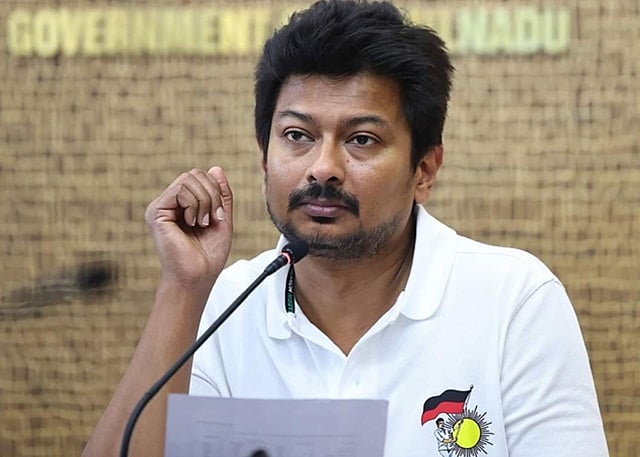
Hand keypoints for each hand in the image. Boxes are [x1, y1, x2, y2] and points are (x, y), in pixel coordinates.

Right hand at [144, 166, 232, 288]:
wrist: (198, 275)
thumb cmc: (209, 254)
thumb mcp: (221, 217)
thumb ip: (220, 194)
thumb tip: (216, 168)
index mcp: (184, 205)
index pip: (201, 177)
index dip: (216, 190)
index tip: (219, 215)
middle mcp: (171, 204)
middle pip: (195, 174)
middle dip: (212, 194)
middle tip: (211, 218)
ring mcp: (162, 207)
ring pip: (188, 179)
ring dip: (204, 201)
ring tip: (201, 223)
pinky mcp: (156, 212)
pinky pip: (180, 189)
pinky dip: (194, 205)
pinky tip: (191, 223)